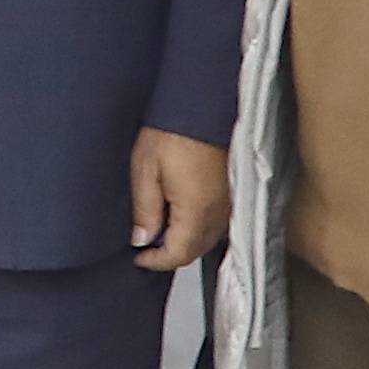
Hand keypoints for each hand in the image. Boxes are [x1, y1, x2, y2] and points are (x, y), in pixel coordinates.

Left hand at [129, 126, 230, 269]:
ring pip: (206, 240)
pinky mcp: (231, 193)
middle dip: (169, 255)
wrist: (200, 107)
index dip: (156, 261)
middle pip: (195, 251)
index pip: (178, 254)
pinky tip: (178, 217)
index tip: (138, 257)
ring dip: (184, 243)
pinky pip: (214, 224)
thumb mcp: (145, 171)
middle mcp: (218, 214)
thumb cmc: (172, 133)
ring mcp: (228, 204)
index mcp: (196, 212)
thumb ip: (145, 210)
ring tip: (158, 232)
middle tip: (145, 247)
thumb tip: (142, 240)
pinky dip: (196, 230)